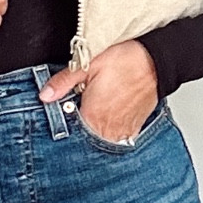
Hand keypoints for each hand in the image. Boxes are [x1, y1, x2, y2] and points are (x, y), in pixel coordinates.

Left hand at [41, 39, 158, 141]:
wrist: (157, 61)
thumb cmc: (126, 61)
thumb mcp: (88, 65)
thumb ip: (63, 82)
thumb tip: (45, 95)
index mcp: (92, 117)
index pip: (69, 133)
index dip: (62, 124)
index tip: (61, 113)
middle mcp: (107, 130)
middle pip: (84, 140)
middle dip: (77, 130)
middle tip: (78, 110)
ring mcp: (122, 132)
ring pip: (100, 142)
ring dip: (93, 133)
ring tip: (94, 114)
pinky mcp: (134, 129)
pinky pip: (117, 139)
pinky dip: (109, 133)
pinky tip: (107, 119)